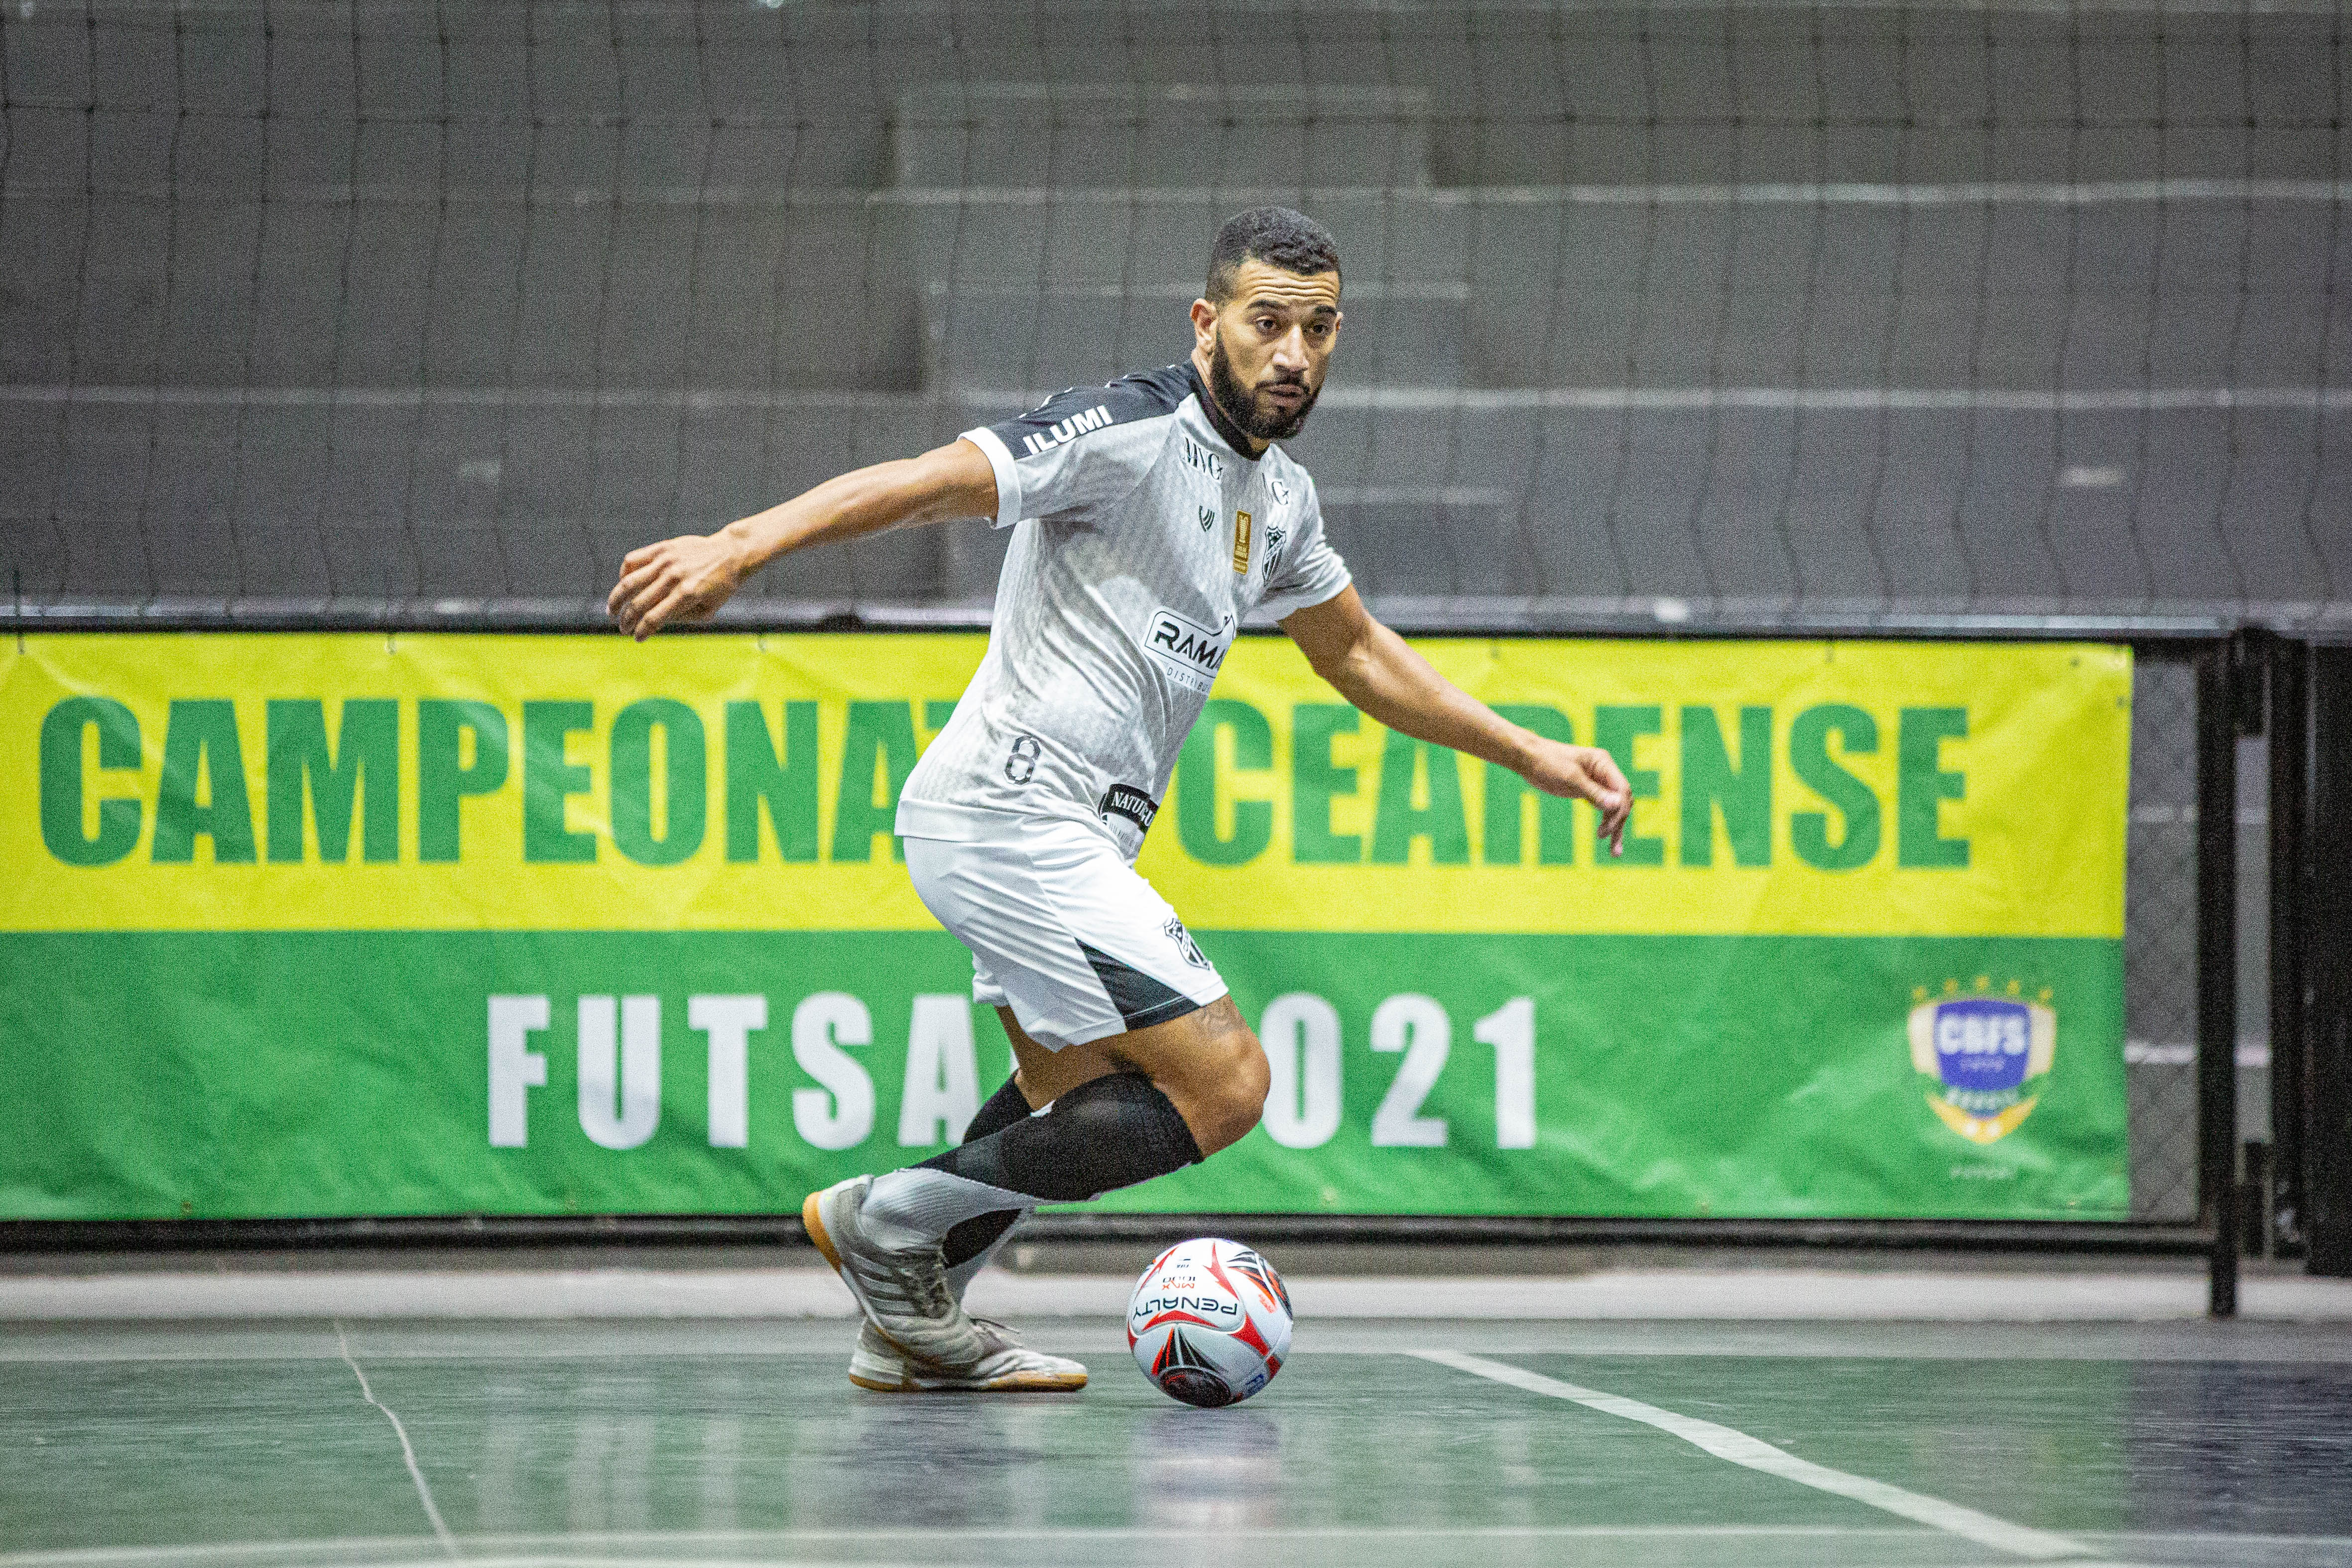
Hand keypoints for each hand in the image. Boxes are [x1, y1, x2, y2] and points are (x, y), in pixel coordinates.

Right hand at [607, 533, 745, 640]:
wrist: (731, 553)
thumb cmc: (721, 586)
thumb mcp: (708, 609)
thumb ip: (682, 618)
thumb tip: (653, 624)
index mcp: (687, 594)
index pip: (655, 618)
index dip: (642, 631)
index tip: (636, 639)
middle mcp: (674, 577)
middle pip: (639, 602)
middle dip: (627, 620)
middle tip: (622, 628)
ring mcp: (666, 560)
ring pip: (629, 581)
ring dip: (616, 599)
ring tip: (611, 610)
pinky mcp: (662, 548)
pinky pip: (634, 559)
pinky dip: (624, 573)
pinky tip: (624, 583)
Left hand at [1519, 738, 1633, 858]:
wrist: (1528, 759)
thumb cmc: (1548, 762)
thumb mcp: (1570, 778)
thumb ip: (1594, 792)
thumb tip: (1618, 805)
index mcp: (1603, 763)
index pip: (1622, 789)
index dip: (1619, 810)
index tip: (1608, 828)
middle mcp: (1604, 773)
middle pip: (1621, 800)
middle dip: (1617, 821)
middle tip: (1603, 837)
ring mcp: (1598, 783)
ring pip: (1614, 808)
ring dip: (1615, 827)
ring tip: (1615, 852)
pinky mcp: (1589, 792)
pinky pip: (1603, 808)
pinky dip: (1605, 822)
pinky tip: (1605, 836)